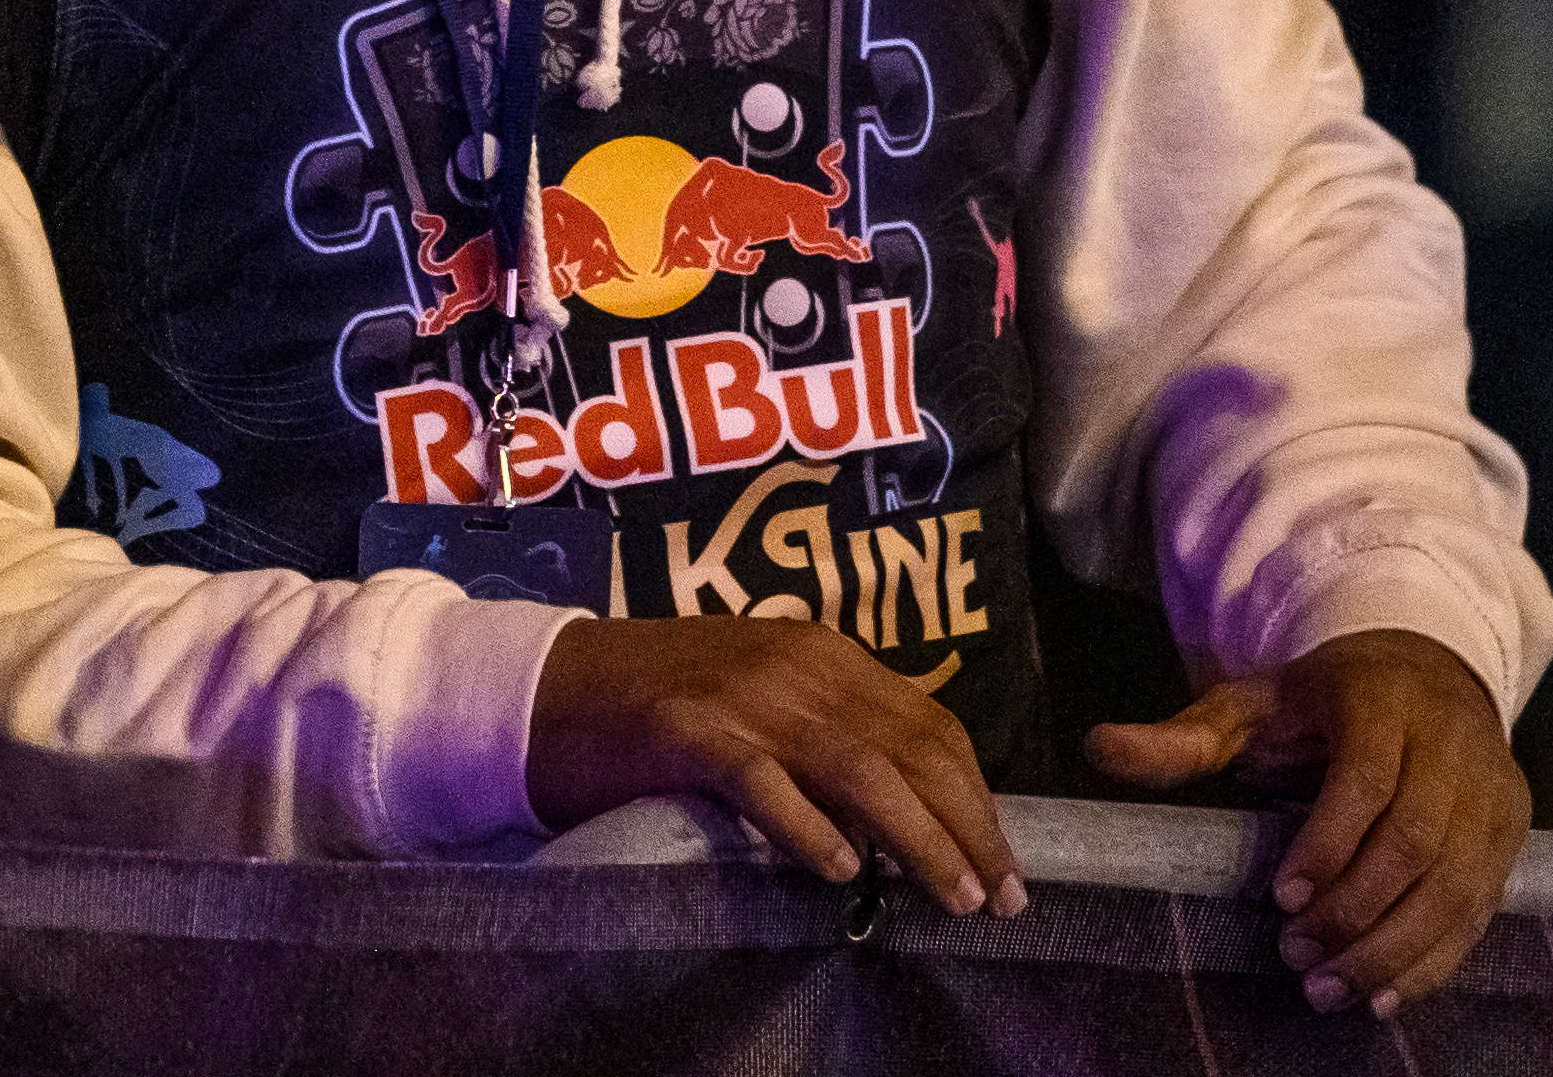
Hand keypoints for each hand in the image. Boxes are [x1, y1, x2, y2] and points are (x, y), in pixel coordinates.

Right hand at [527, 614, 1024, 916]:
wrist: (548, 686)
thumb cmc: (660, 707)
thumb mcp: (764, 703)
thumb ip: (829, 740)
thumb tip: (909, 819)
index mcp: (823, 656)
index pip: (930, 723)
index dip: (976, 796)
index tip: (1004, 862)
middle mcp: (796, 666)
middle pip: (911, 746)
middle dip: (967, 824)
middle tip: (999, 896)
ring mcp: (742, 695)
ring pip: (858, 767)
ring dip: (915, 836)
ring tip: (952, 895)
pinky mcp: (687, 730)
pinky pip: (763, 780)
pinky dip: (808, 825)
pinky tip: (840, 870)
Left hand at [1082, 628, 1527, 1011]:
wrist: (1424, 671)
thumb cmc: (1323, 700)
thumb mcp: (1252, 703)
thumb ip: (1182, 736)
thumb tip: (1098, 749)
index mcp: (1384, 700)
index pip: (1366, 779)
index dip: (1327, 844)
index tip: (1279, 897)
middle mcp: (1452, 742)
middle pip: (1417, 841)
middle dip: (1356, 909)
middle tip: (1295, 956)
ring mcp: (1491, 790)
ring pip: (1457, 884)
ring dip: (1394, 949)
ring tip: (1327, 988)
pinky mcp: (1511, 833)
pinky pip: (1482, 908)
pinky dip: (1436, 959)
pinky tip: (1385, 995)